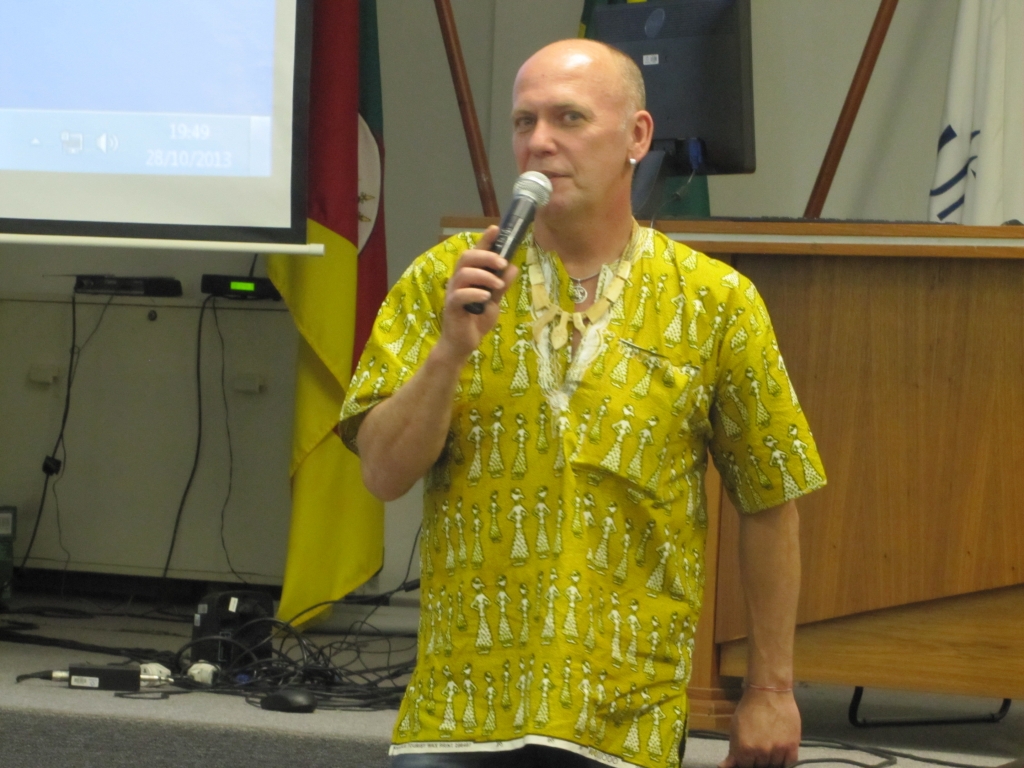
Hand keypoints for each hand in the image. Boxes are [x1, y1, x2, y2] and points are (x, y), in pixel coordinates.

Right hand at [438, 225, 518, 360]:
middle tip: (502, 263)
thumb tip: (513, 266)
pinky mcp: (451, 307)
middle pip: (467, 258)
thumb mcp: (494, 301)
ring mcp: (453, 293)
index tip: (496, 228)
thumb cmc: (476, 321)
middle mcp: (458, 281)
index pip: (476, 253)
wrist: (463, 344)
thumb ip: (501, 285)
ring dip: (484, 276)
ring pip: (463, 273)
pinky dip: (474, 293)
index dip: (485, 240)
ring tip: (498, 285)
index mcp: (469, 277)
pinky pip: (459, 295)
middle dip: (486, 256)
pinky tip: (486, 297)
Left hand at [718, 688, 799, 767]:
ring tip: (769, 750)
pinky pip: (789, 763)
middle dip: (757, 761)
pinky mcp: (792, 746)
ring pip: (775, 766)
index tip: (747, 758)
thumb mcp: (735, 728)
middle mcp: (761, 753)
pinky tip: (780, 754)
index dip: (745, 763)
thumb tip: (724, 767)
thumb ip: (733, 751)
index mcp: (744, 749)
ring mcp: (778, 750)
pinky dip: (785, 761)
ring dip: (771, 761)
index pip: (745, 767)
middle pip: (760, 767)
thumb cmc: (748, 708)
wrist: (768, 692)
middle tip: (758, 752)